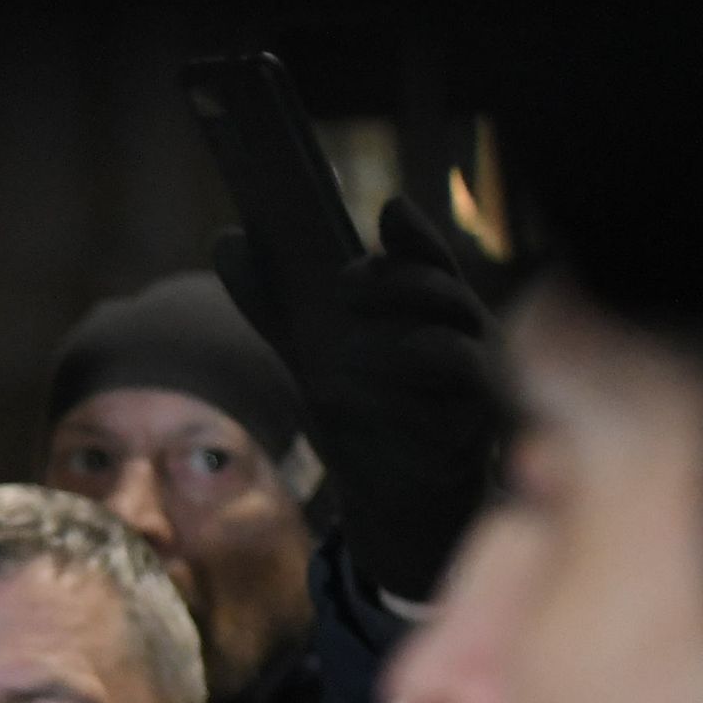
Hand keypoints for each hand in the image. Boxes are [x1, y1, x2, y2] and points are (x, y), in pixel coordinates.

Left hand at [213, 192, 503, 602]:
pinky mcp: (475, 424)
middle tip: (342, 284)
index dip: (415, 235)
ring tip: (351, 332)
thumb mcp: (313, 350)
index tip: (389, 209)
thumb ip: (276, 302)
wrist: (395, 493)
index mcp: (429, 312)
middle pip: (443, 288)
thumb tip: (226, 239)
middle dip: (396, 278)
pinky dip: (422, 380)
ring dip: (406, 326)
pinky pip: (463, 392)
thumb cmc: (367, 412)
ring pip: (457, 336)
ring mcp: (476, 380)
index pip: (428, 260)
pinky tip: (384, 372)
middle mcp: (464, 335)